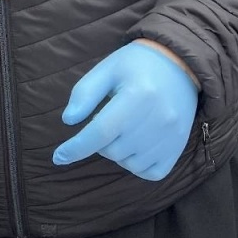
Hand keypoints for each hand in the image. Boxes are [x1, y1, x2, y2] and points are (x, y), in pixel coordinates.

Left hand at [52, 41, 198, 180]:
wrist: (180, 64)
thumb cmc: (136, 65)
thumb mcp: (107, 69)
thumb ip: (85, 93)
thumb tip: (68, 121)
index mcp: (137, 96)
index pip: (100, 132)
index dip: (76, 148)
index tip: (58, 156)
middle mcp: (158, 119)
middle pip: (112, 150)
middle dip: (99, 142)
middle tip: (106, 120)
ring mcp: (171, 136)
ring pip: (129, 163)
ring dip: (117, 153)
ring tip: (122, 130)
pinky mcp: (179, 147)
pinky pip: (151, 173)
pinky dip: (137, 165)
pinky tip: (135, 146)